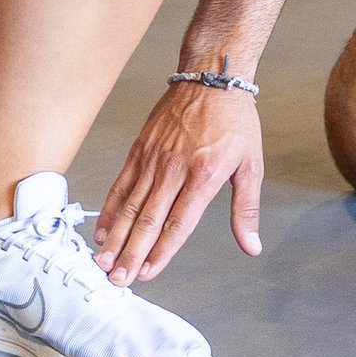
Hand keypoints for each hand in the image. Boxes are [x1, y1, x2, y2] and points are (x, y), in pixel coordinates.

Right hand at [94, 76, 264, 283]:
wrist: (212, 77)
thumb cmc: (234, 120)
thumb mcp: (251, 165)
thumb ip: (247, 210)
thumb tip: (252, 246)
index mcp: (204, 176)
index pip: (178, 223)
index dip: (161, 252)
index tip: (148, 273)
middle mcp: (174, 169)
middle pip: (148, 219)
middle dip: (131, 253)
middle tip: (117, 279)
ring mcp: (154, 158)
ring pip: (130, 205)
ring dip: (116, 236)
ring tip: (104, 261)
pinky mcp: (141, 148)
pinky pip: (121, 183)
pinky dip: (110, 208)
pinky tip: (103, 229)